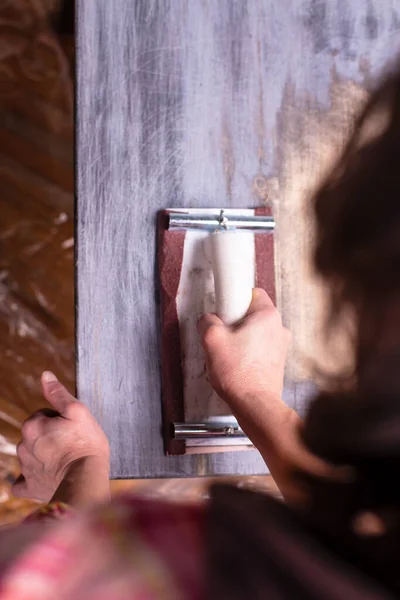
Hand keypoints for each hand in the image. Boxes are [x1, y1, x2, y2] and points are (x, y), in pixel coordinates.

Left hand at [13, 372, 109, 502]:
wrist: (86, 479)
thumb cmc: (86, 444)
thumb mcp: (77, 411)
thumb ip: (58, 393)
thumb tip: (45, 376)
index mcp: (32, 425)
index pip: (44, 415)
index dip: (60, 420)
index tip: (72, 428)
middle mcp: (23, 446)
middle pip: (37, 435)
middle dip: (50, 437)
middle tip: (71, 443)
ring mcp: (25, 468)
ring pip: (32, 455)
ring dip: (44, 455)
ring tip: (65, 461)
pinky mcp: (30, 487)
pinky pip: (23, 482)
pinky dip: (31, 479)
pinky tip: (45, 477)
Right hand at [198, 289, 348, 503]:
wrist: (254, 404)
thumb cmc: (238, 373)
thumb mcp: (212, 339)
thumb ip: (207, 321)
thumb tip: (208, 320)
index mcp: (268, 316)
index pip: (252, 293)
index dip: (234, 299)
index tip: (223, 309)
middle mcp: (279, 328)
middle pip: (251, 314)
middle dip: (234, 323)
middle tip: (221, 336)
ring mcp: (280, 347)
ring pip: (254, 333)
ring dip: (239, 340)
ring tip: (226, 355)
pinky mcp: (276, 362)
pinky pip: (257, 349)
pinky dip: (246, 354)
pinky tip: (234, 366)